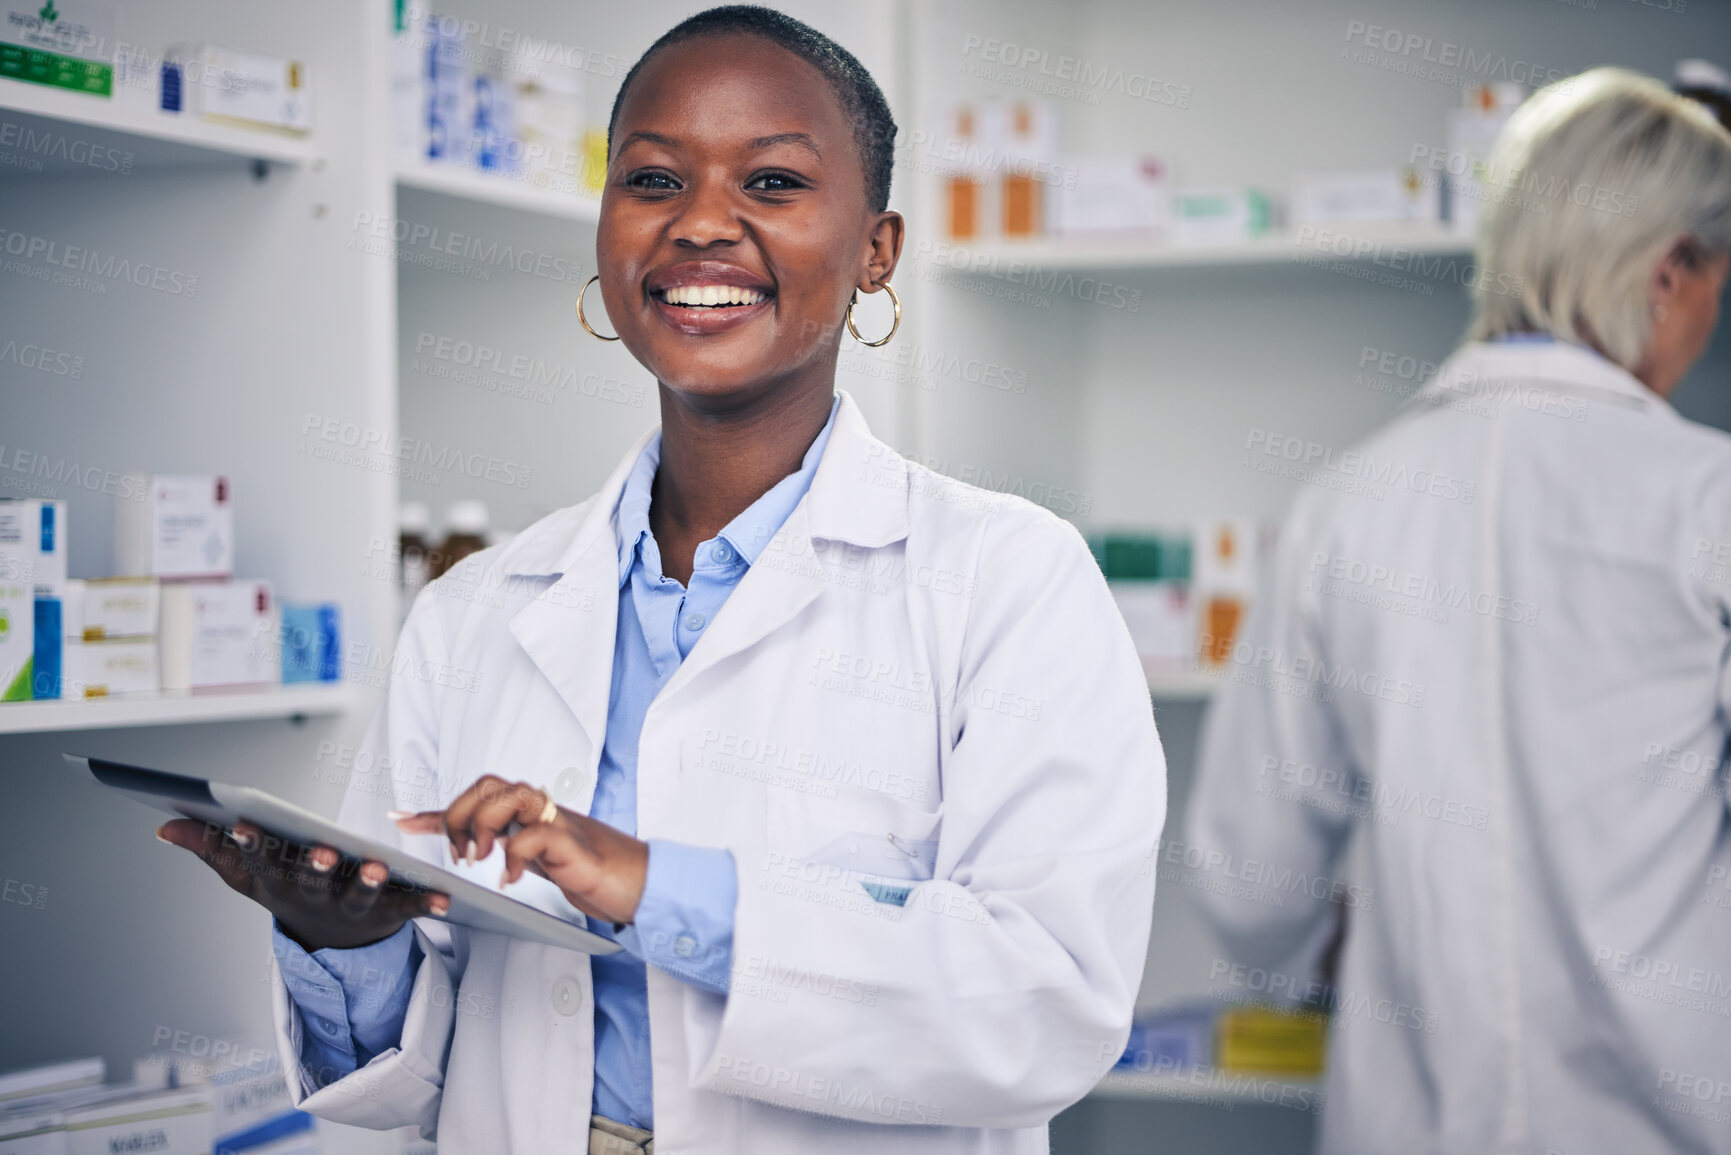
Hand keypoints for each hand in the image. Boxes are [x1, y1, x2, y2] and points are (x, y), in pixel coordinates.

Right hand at [156, 818, 448, 951]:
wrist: (333, 943)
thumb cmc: (287, 891)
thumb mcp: (247, 876)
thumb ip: (210, 848)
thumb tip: (165, 825)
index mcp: (279, 884)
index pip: (260, 862)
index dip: (252, 844)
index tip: (242, 821)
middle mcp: (313, 898)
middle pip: (313, 882)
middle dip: (315, 867)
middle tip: (320, 851)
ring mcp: (351, 908)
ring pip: (360, 899)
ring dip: (368, 884)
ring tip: (378, 868)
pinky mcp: (388, 914)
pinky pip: (408, 908)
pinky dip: (426, 903)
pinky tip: (445, 897)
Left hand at [392, 775, 647, 925]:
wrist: (640, 882)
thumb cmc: (592, 869)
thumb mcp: (537, 858)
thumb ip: (509, 845)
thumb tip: (474, 847)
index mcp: (530, 812)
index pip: (476, 798)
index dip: (434, 809)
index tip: (400, 819)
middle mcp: (541, 809)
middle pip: (488, 785)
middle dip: (461, 816)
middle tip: (461, 854)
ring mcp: (558, 822)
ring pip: (509, 795)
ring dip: (484, 826)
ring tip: (482, 860)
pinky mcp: (573, 844)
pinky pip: (534, 835)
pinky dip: (514, 856)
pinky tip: (511, 878)